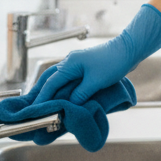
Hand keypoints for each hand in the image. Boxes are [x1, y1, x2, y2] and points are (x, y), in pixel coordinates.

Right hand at [35, 3, 160, 104]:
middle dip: (40, 93)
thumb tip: (68, 106)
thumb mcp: (95, 82)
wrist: (128, 49)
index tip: (34, 111)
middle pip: (49, 79)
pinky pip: (67, 79)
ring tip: (43, 104)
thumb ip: (80, 95)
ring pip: (57, 78)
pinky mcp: (83, 67)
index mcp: (70, 64)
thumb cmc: (113, 63)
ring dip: (50, 91)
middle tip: (32, 108)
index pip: (51, 83)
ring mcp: (76, 64)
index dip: (42, 98)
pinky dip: (61, 88)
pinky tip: (61, 97)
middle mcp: (69, 62)